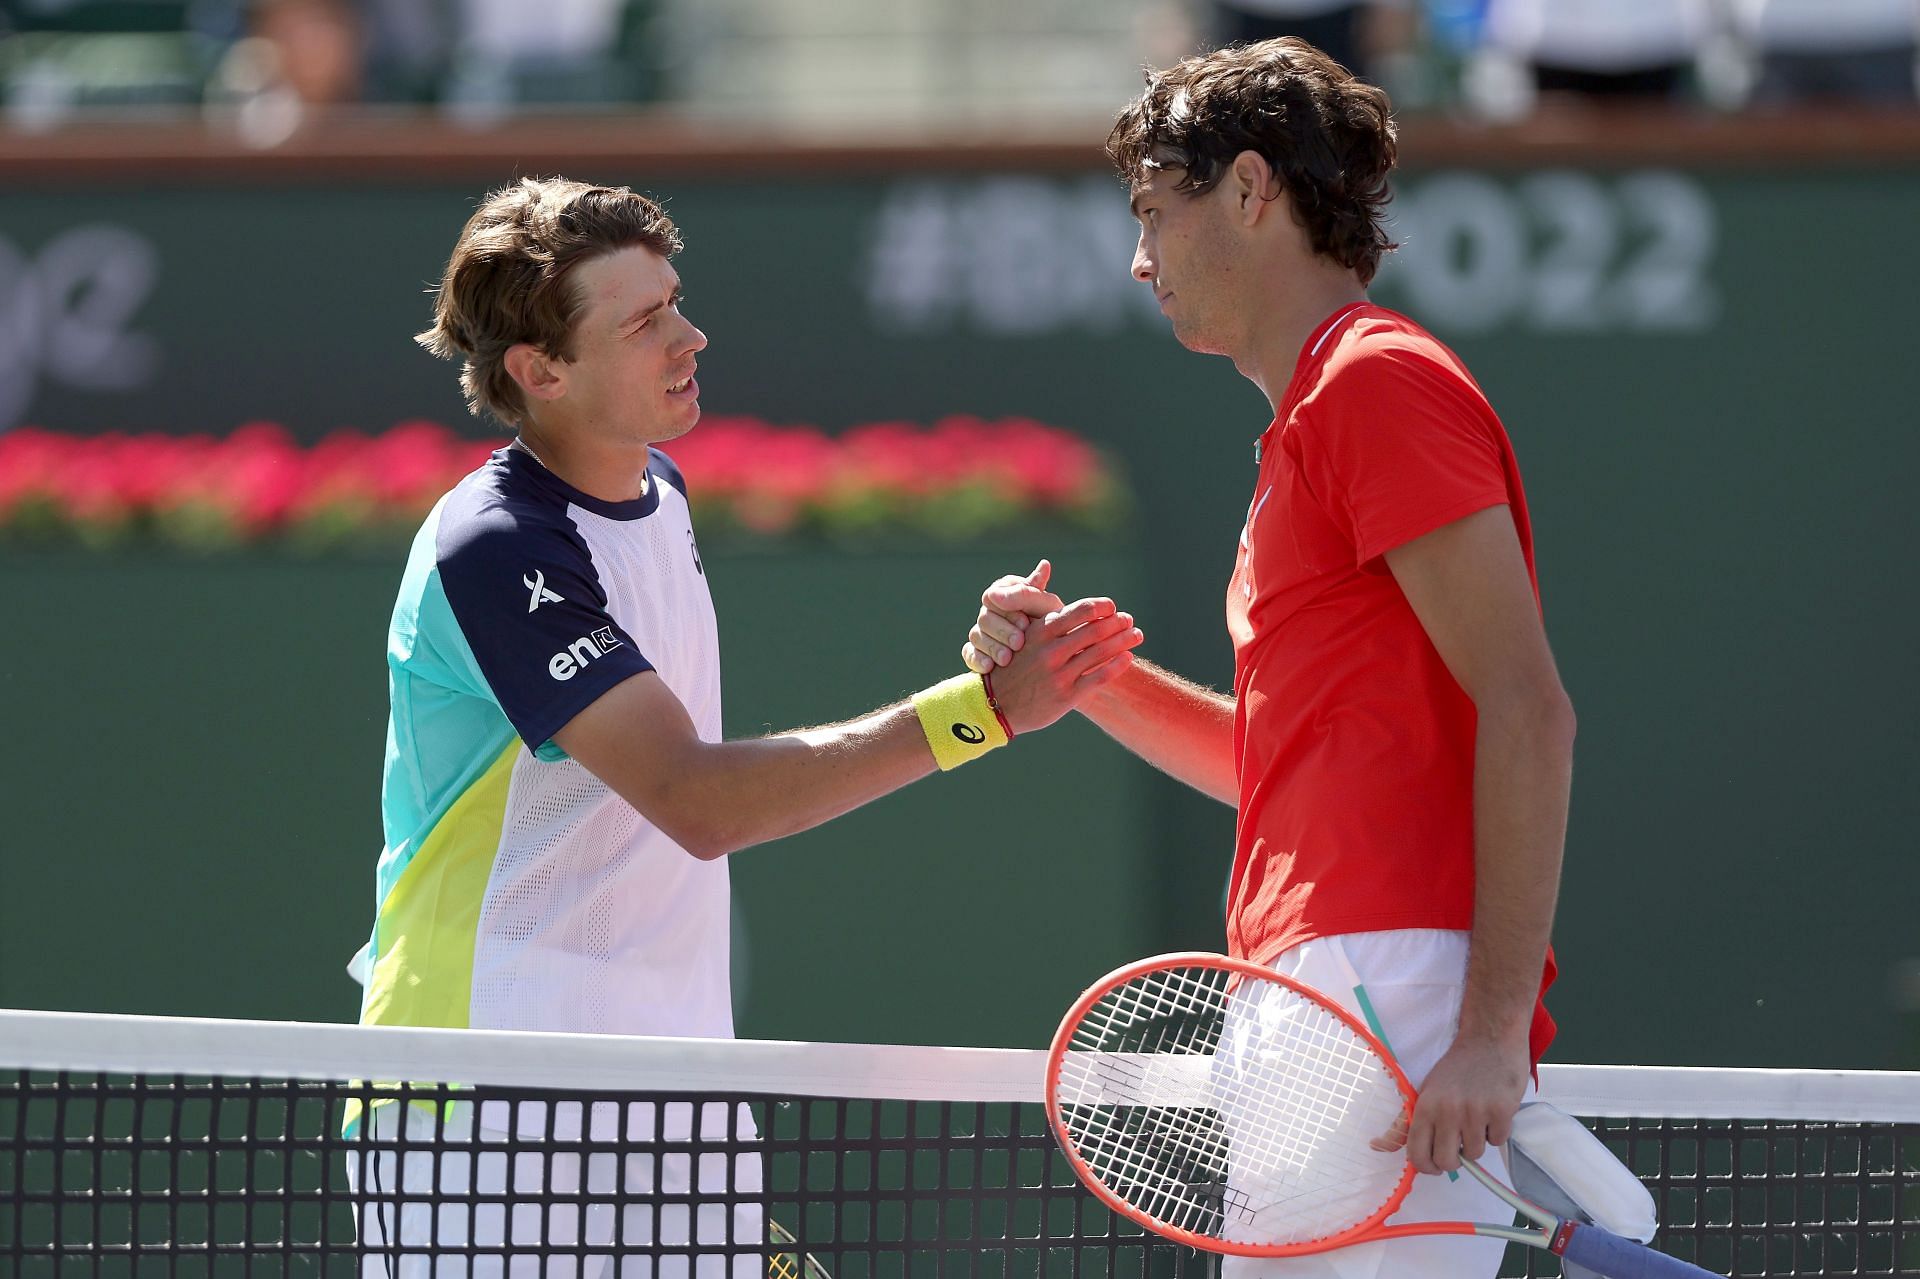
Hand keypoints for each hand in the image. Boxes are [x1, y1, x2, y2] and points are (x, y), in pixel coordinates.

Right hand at [962, 560, 1065, 673]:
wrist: (1059, 658)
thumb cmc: (1056, 626)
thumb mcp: (1048, 608)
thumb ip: (1037, 592)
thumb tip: (1043, 565)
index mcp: (1006, 592)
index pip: (994, 596)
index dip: (1008, 610)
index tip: (1025, 623)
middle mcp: (991, 610)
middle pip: (985, 617)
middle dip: (1002, 631)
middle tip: (1019, 643)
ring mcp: (982, 631)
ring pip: (976, 635)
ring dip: (991, 646)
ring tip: (1006, 659)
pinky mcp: (977, 651)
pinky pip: (969, 653)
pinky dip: (977, 659)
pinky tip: (989, 668)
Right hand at [984, 595, 1142, 734]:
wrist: (995, 704)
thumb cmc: (1012, 667)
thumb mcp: (1022, 639)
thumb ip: (1047, 623)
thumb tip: (1072, 609)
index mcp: (1039, 632)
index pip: (1078, 611)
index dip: (1100, 607)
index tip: (1112, 606)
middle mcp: (1051, 651)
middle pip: (1094, 630)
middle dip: (1117, 622)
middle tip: (1129, 619)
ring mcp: (1059, 674)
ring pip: (1100, 652)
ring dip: (1124, 640)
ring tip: (1137, 634)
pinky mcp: (1066, 696)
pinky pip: (1098, 677)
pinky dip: (1117, 665)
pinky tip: (1128, 657)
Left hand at [1371, 1033, 1529, 1173]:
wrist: (1489, 1038)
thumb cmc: (1456, 1068)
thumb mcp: (1426, 1092)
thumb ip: (1405, 1123)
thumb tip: (1377, 1146)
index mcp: (1425, 1106)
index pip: (1417, 1154)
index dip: (1427, 1167)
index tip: (1435, 1165)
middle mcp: (1447, 1111)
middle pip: (1447, 1162)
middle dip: (1454, 1160)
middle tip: (1459, 1144)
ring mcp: (1475, 1112)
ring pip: (1475, 1154)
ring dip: (1477, 1142)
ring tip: (1477, 1119)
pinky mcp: (1501, 1112)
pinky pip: (1497, 1142)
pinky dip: (1496, 1132)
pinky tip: (1493, 1112)